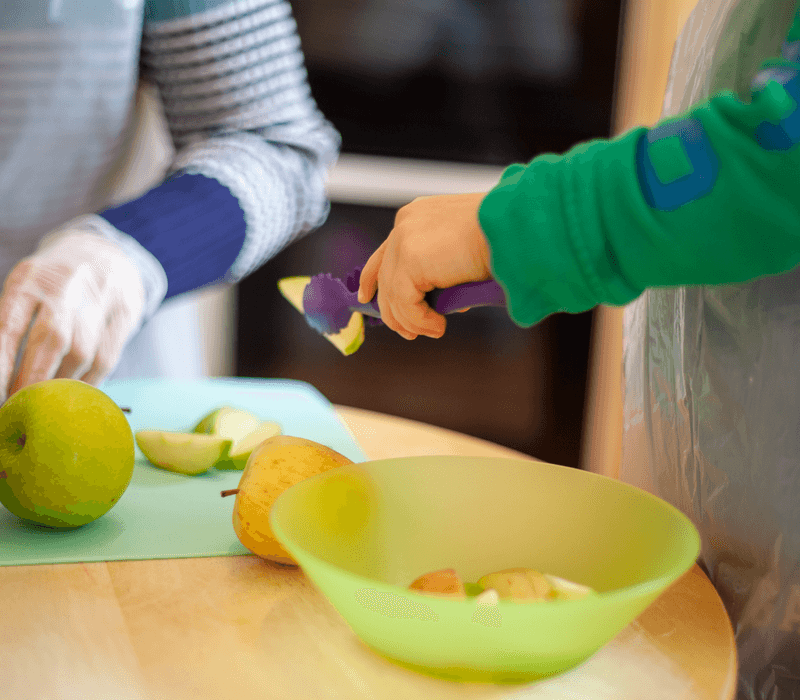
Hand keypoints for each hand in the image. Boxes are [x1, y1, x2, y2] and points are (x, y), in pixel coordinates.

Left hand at [0, 230, 145, 400]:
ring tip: (48, 404)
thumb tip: (2, 375)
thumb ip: (11, 326)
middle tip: (21, 407)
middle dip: (34, 380)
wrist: (103, 253)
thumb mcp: (24, 290)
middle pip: (52, 340)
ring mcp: (101, 297)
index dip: (3, 363)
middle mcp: (67, 285)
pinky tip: (77, 394)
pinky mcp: (126, 312)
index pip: (11, 325)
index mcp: (30, 279)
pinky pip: (107, 357)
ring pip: (82, 353)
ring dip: (63, 385)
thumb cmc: (51, 283)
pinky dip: (90, 381)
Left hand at [357, 193, 491, 339]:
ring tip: (433, 331)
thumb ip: (443, 272)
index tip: (367, 299)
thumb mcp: (463, 252)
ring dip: (412, 321)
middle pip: (383, 275)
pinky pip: (405, 303)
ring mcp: (404, 239)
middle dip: (392, 310)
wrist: (515, 226)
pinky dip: (420, 321)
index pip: (384, 252)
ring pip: (393, 295)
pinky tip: (438, 326)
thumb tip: (440, 303)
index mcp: (416, 217)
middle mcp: (405, 224)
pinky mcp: (409, 258)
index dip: (372, 278)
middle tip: (410, 333)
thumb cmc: (503, 236)